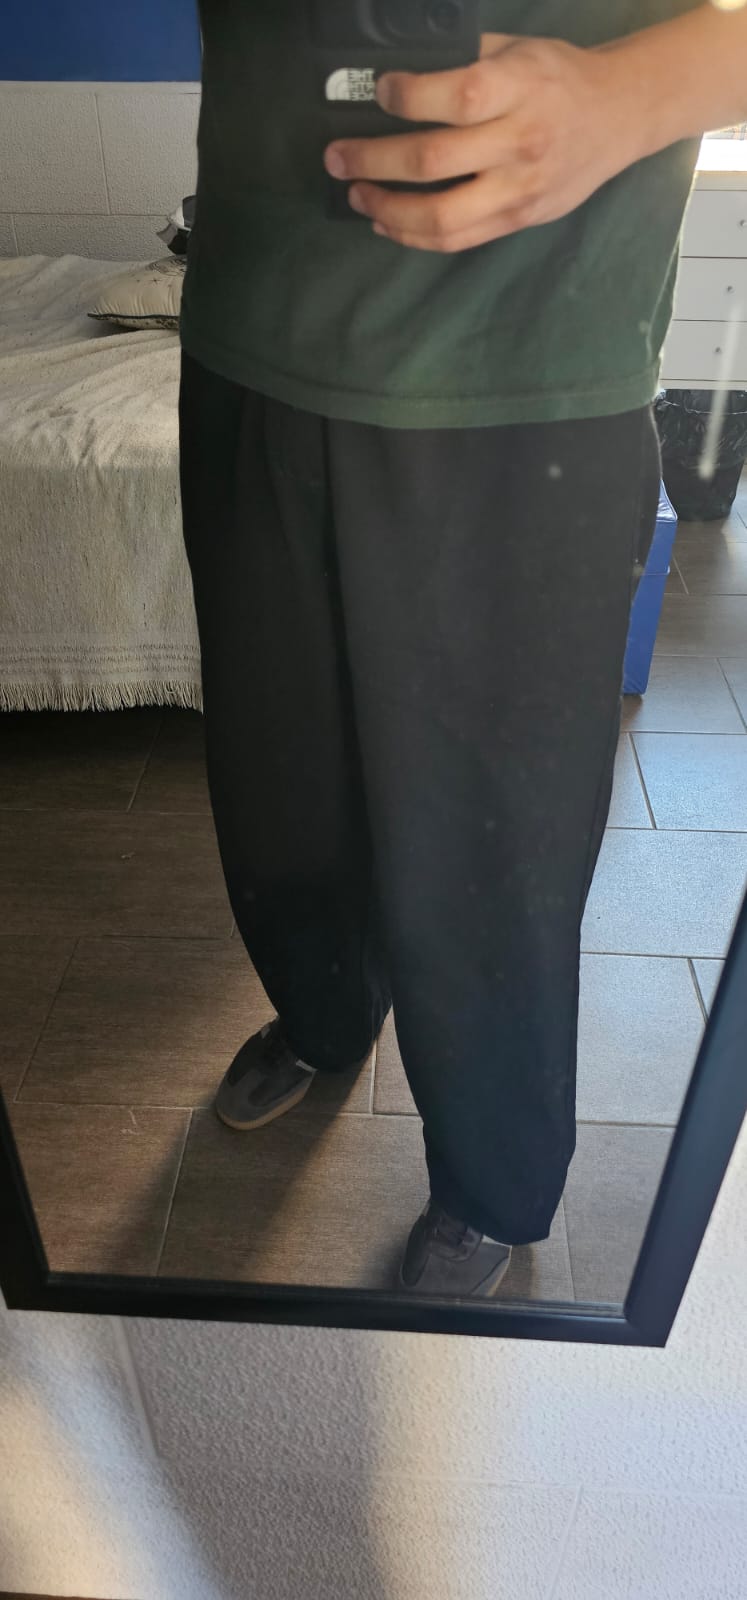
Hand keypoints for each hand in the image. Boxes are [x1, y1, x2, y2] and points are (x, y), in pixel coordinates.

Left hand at [323, 32, 650, 253]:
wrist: (617, 116)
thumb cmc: (558, 77)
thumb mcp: (517, 50)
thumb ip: (465, 60)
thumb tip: (399, 69)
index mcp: (521, 88)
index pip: (455, 97)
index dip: (406, 96)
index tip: (378, 91)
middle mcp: (521, 143)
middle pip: (433, 161)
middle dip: (373, 159)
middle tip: (336, 157)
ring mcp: (519, 189)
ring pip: (440, 215)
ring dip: (386, 208)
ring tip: (355, 194)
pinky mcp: (518, 220)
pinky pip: (456, 238)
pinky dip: (413, 235)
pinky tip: (385, 222)